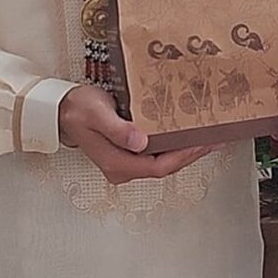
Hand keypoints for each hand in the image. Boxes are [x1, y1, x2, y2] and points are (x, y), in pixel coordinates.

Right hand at [56, 84, 215, 184]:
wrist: (61, 110)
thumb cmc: (77, 110)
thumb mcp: (96, 114)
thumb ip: (117, 129)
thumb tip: (139, 143)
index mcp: (117, 163)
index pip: (158, 167)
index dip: (183, 157)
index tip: (202, 143)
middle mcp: (123, 168)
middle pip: (165, 167)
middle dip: (191, 154)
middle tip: (215, 139)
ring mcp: (125, 163)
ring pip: (162, 162)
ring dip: (185, 150)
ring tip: (208, 136)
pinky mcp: (127, 153)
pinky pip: (156, 154)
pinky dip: (174, 145)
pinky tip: (186, 134)